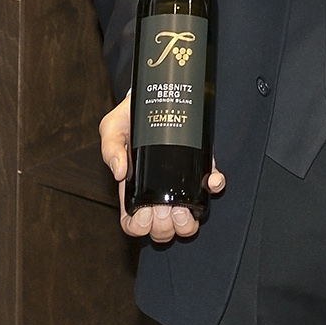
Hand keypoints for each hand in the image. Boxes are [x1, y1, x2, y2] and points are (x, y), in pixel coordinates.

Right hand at [101, 93, 225, 241]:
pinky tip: (212, 181)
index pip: (134, 223)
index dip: (138, 227)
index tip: (144, 214)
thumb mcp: (112, 129)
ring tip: (183, 209)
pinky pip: (211, 186)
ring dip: (187, 223)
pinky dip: (214, 186)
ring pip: (185, 221)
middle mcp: (158, 192)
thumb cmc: (128, 118)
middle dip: (164, 228)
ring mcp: (180, 183)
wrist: (152, 96)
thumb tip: (120, 172)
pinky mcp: (198, 168)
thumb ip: (111, 148)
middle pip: (161, 229)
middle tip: (165, 210)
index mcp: (135, 189)